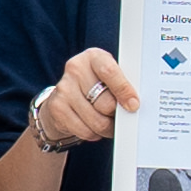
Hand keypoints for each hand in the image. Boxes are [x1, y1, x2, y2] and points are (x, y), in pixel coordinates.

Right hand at [26, 47, 141, 158]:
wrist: (63, 96)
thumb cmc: (94, 86)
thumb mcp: (108, 77)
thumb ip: (121, 84)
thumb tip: (134, 103)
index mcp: (93, 57)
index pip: (109, 72)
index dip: (124, 90)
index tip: (134, 104)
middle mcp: (76, 69)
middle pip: (105, 103)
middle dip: (116, 114)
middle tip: (117, 115)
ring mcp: (64, 88)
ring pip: (97, 121)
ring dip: (107, 127)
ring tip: (107, 122)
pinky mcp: (57, 108)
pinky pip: (85, 131)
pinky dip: (94, 134)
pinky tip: (92, 125)